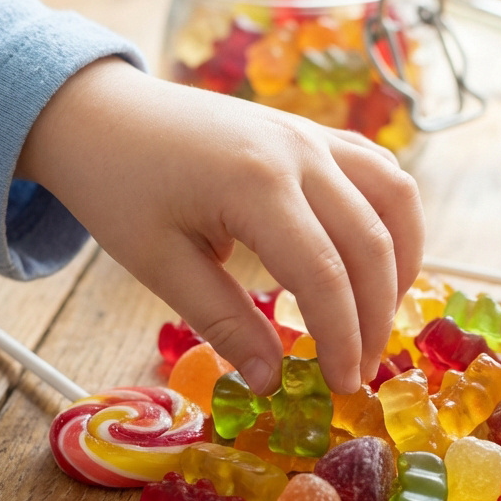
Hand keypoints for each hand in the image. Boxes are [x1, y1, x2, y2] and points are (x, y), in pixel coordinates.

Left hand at [17, 58, 424, 395]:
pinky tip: (378, 259)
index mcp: (254, 184)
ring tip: (380, 317)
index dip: (342, 339)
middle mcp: (298, 151)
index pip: (324, 275)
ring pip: (394, 199)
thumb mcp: (159, 264)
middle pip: (371, 243)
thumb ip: (223, 323)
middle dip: (376, 317)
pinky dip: (392, 218)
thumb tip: (272, 384)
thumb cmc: (117, 187)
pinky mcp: (313, 132)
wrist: (99, 113)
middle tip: (360, 370)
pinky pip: (379, 170)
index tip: (342, 387)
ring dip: (401, 264)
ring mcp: (312, 134)